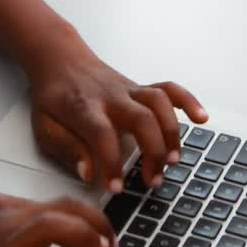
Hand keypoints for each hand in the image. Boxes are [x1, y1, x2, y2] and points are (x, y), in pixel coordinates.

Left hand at [0, 193, 116, 246]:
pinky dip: (43, 226)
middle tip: (106, 246)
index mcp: (10, 232)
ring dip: (69, 225)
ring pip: (45, 207)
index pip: (69, 226)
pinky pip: (22, 211)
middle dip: (92, 225)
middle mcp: (3, 211)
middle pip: (64, 206)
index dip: (94, 241)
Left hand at [26, 44, 207, 194]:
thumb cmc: (53, 97)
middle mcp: (110, 96)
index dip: (112, 163)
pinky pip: (169, 89)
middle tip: (153, 180)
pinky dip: (188, 101)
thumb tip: (88, 173)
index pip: (102, 135)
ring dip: (172, 132)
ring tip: (174, 160)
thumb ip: (66, 149)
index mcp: (83, 108)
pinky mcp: (140, 88)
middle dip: (152, 152)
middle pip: (141, 118)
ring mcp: (128, 90)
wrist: (60, 60)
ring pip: (159, 102)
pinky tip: (201, 118)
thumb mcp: (44, 126)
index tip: (117, 187)